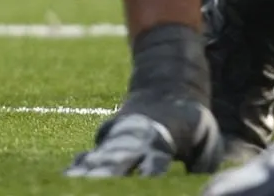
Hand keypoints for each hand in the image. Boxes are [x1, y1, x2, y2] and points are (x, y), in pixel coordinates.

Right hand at [65, 93, 222, 177]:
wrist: (165, 88)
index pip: (153, 163)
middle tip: (96, 183)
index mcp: (161, 138)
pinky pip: (91, 156)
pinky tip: (67, 179)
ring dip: (87, 172)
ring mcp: (117, 138)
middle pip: (119, 161)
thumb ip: (202, 161)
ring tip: (72, 182)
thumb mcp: (205, 135)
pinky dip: (80, 167)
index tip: (144, 181)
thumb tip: (203, 187)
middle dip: (107, 174)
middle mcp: (134, 138)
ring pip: (100, 159)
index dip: (147, 173)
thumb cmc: (190, 119)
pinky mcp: (107, 142)